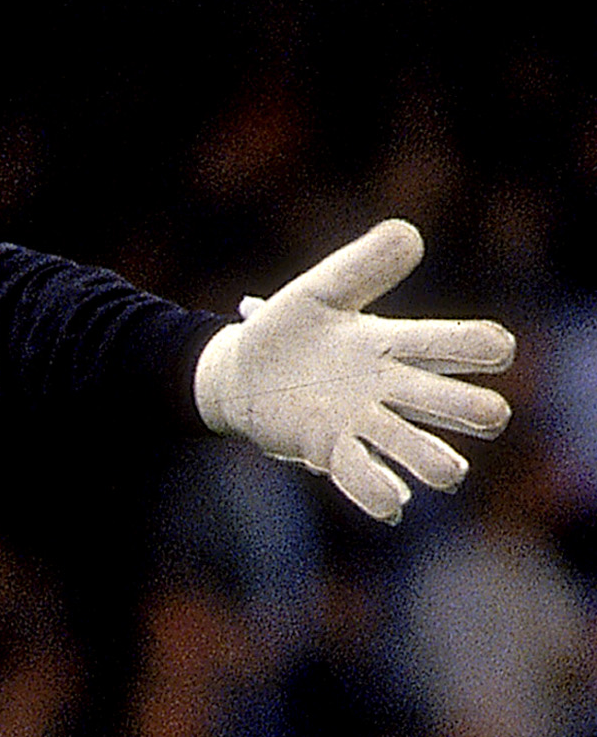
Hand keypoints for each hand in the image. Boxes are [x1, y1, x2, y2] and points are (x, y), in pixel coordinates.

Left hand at [193, 219, 513, 522]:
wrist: (239, 373)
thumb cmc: (286, 329)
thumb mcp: (321, 290)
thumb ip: (363, 265)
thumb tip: (410, 234)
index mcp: (394, 344)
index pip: (454, 343)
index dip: (481, 346)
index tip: (497, 350)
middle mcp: (389, 389)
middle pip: (449, 402)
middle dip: (472, 410)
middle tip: (490, 415)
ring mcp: (363, 425)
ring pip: (415, 448)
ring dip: (435, 461)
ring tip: (449, 472)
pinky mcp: (331, 453)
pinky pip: (363, 478)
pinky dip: (379, 492)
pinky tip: (393, 503)